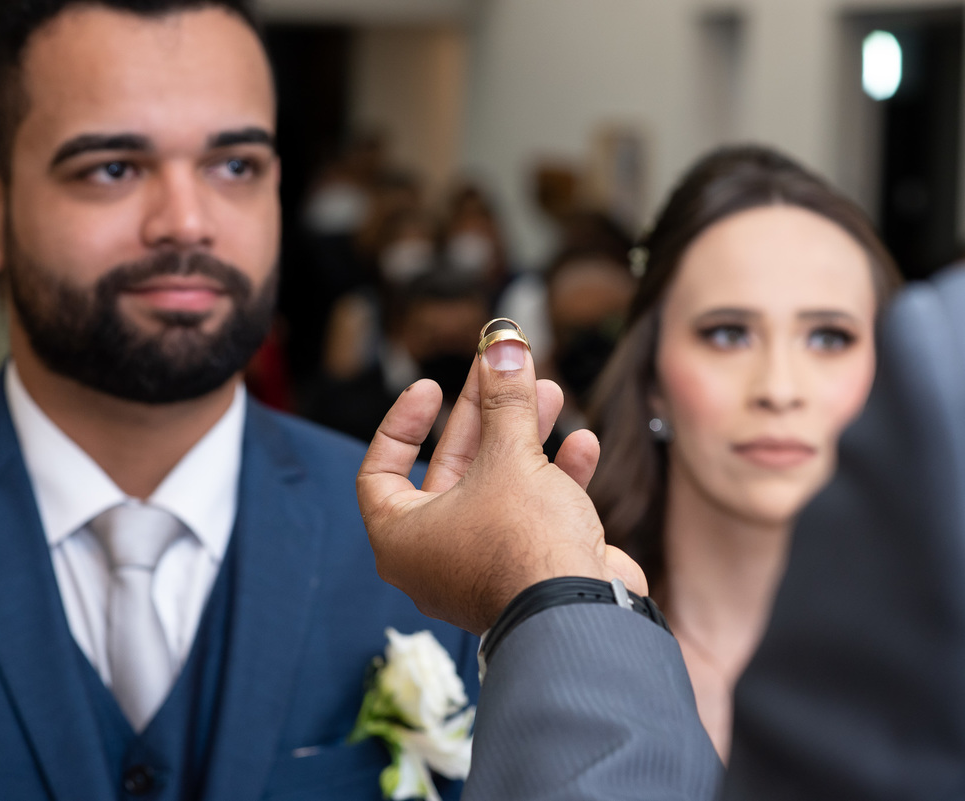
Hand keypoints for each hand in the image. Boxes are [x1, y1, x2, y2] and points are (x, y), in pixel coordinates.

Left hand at [357, 336, 646, 634]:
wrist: (581, 614)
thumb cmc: (523, 544)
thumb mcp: (508, 456)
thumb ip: (505, 399)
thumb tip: (503, 342)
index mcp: (403, 537)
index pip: (381, 471)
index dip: (402, 423)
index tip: (430, 388)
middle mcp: (437, 556)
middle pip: (451, 468)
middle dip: (484, 415)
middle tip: (503, 370)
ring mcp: (485, 567)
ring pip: (500, 488)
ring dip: (525, 438)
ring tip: (549, 393)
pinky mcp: (530, 573)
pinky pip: (535, 517)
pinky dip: (555, 480)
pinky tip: (583, 444)